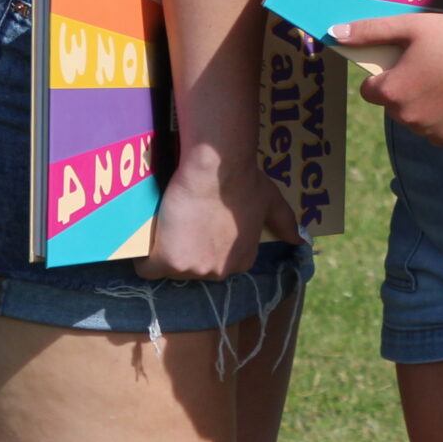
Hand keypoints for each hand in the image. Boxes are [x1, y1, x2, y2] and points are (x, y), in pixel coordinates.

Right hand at [139, 149, 298, 281]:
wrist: (215, 169)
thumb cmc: (243, 180)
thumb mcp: (271, 201)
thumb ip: (286, 222)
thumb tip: (300, 240)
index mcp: (242, 261)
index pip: (217, 262)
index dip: (206, 246)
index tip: (199, 228)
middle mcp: (219, 272)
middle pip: (194, 268)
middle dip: (186, 251)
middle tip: (181, 224)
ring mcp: (193, 269)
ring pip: (172, 269)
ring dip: (166, 253)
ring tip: (165, 226)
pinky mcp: (168, 261)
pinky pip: (149, 269)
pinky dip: (144, 260)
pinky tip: (143, 245)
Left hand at [332, 14, 442, 146]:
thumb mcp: (410, 27)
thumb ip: (370, 32)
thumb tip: (334, 34)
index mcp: (392, 92)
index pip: (370, 91)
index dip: (385, 77)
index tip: (405, 65)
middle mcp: (406, 117)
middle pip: (393, 106)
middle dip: (405, 90)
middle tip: (429, 69)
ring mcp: (429, 131)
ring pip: (414, 120)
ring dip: (423, 106)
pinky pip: (435, 132)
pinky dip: (441, 119)